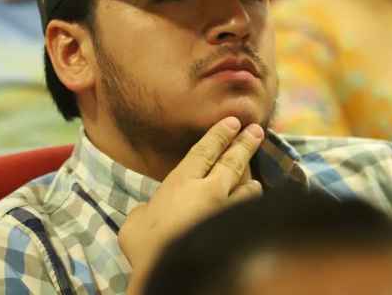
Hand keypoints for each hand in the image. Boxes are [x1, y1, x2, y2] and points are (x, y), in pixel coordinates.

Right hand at [119, 117, 263, 293]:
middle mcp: (209, 190)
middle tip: (257, 130)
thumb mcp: (134, 224)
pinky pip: (249, 214)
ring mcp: (227, 211)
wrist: (174, 270)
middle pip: (232, 162)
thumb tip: (146, 213)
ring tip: (257, 180)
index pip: (204, 151)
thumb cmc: (147, 245)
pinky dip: (252, 209)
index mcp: (181, 182)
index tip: (233, 121)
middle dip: (245, 144)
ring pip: (247, 189)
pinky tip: (255, 211)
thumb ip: (144, 213)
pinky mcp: (239, 231)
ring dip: (251, 183)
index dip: (219, 134)